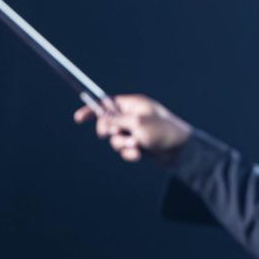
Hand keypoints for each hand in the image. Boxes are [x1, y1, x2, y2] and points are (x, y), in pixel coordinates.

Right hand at [74, 94, 192, 163]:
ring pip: (115, 140)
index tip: (78, 118)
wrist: (180, 151)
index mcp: (133, 104)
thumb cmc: (162, 131)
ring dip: (123, 145)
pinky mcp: (138, 145)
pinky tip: (139, 155)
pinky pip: (125, 150)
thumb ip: (116, 121)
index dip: (92, 110)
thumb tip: (102, 119)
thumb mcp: (137, 123)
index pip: (107, 103)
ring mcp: (135, 131)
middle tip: (116, 134)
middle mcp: (133, 116)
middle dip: (110, 133)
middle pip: (107, 124)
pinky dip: (129, 153)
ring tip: (137, 145)